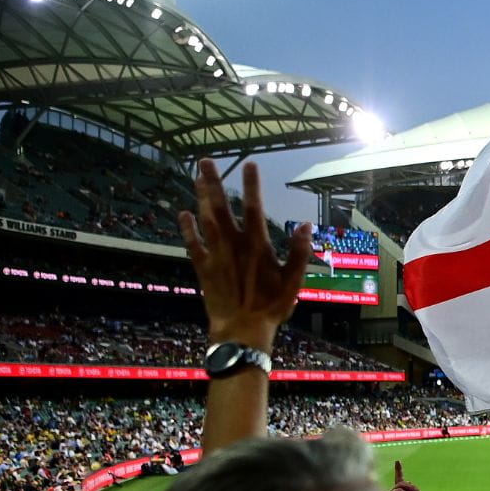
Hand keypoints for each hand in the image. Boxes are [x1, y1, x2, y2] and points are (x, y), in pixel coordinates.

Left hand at [179, 159, 312, 350]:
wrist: (242, 330)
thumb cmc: (272, 307)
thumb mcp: (293, 281)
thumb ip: (299, 253)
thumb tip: (306, 226)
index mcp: (257, 245)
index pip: (254, 208)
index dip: (252, 185)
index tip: (249, 164)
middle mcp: (233, 245)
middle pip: (221, 207)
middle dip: (213, 182)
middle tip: (205, 160)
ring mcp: (215, 255)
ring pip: (205, 220)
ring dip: (200, 197)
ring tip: (197, 177)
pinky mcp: (203, 268)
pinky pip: (193, 244)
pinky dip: (188, 228)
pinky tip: (183, 214)